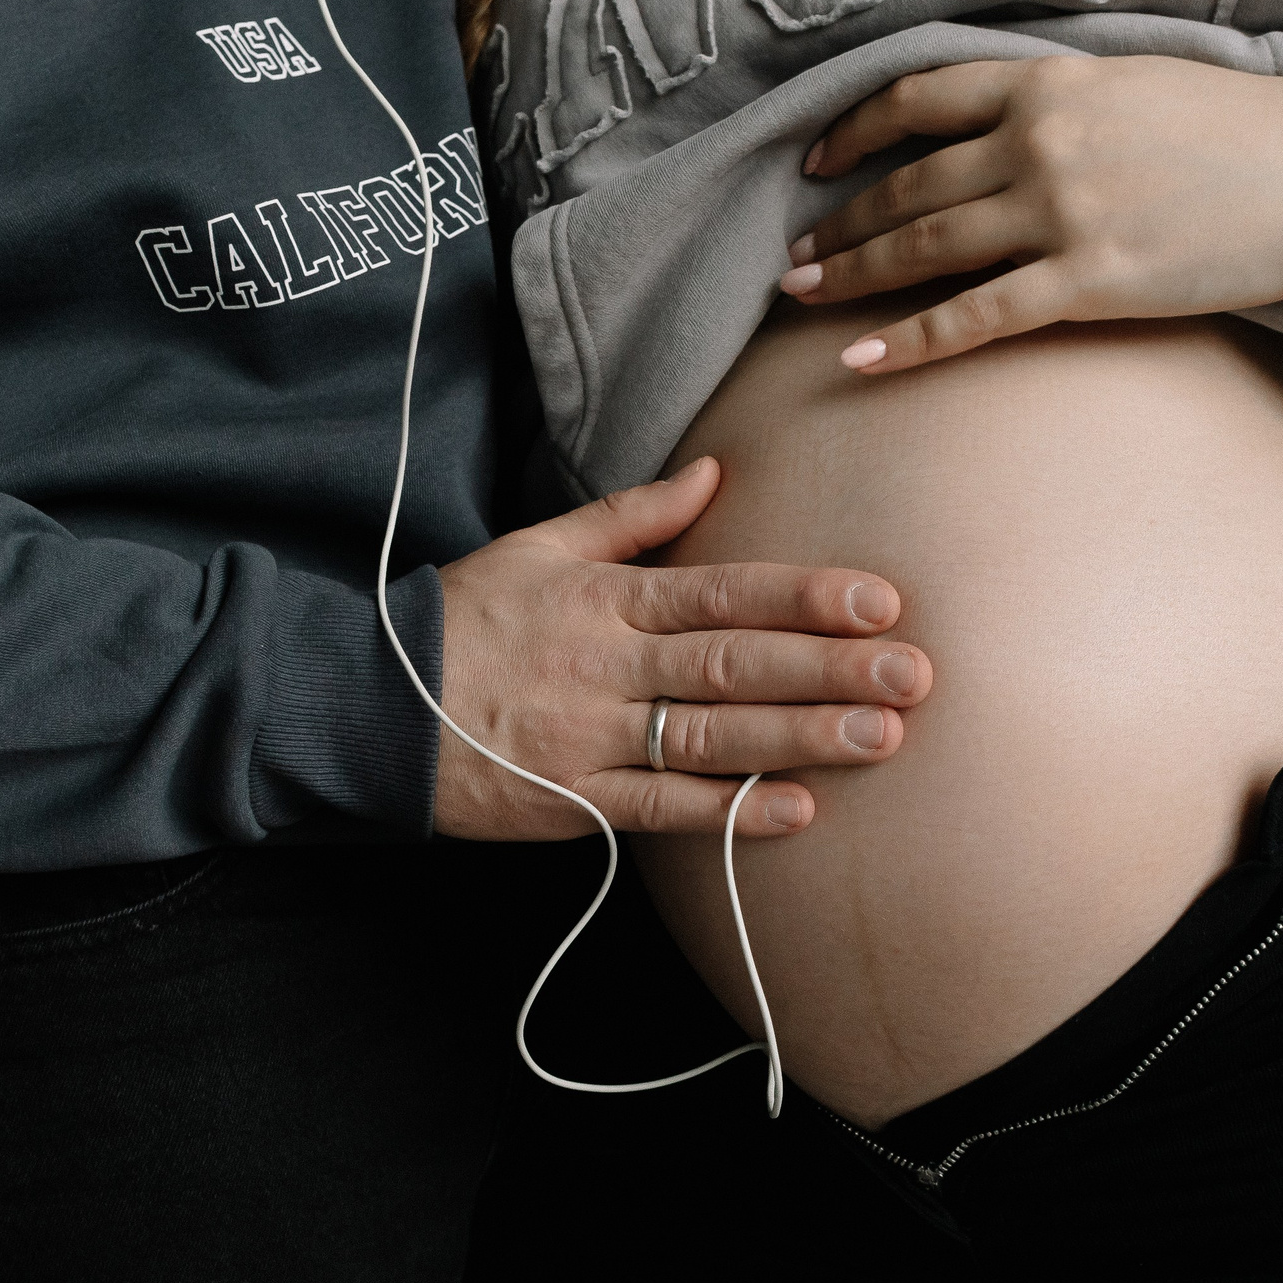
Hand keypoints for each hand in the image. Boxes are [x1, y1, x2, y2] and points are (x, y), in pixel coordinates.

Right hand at [433, 457, 930, 840]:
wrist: (369, 707)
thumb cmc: (465, 621)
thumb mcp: (539, 547)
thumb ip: (632, 516)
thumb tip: (714, 472)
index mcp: (604, 596)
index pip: (722, 591)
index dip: (803, 595)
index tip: (878, 600)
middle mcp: (605, 664)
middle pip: (733, 663)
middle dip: (829, 668)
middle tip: (913, 674)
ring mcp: (591, 736)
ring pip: (711, 735)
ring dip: (801, 738)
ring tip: (882, 739)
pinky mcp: (574, 801)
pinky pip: (663, 807)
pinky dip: (730, 810)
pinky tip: (797, 810)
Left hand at [778, 56, 1282, 373]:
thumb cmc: (1237, 128)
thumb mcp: (1132, 82)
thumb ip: (1054, 101)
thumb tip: (995, 126)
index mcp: (1046, 84)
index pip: (917, 99)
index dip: (854, 132)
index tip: (816, 161)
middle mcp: (1037, 143)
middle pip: (908, 186)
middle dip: (840, 224)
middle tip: (793, 257)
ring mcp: (1059, 214)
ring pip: (925, 249)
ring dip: (853, 275)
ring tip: (803, 298)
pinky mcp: (1088, 282)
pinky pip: (976, 317)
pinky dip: (910, 340)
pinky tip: (861, 361)